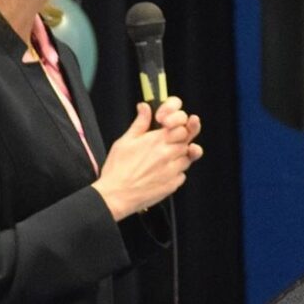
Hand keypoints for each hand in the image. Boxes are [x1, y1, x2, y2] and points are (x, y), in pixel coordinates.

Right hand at [92, 97, 202, 220]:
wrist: (116, 196)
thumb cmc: (117, 169)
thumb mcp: (125, 141)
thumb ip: (140, 123)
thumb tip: (145, 107)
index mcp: (156, 140)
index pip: (182, 126)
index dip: (180, 125)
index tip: (172, 128)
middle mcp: (168, 154)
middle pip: (187, 141)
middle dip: (181, 141)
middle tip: (170, 144)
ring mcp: (172, 171)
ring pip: (187, 159)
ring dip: (179, 157)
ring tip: (163, 160)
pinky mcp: (173, 185)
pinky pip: (182, 175)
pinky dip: (176, 173)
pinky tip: (162, 173)